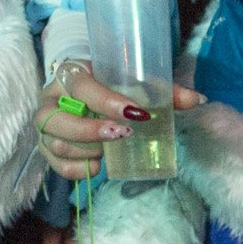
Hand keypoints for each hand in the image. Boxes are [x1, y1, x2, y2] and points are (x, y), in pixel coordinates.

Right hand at [36, 64, 203, 180]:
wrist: (80, 87)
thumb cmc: (108, 83)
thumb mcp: (132, 80)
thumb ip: (162, 90)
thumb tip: (197, 100)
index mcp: (70, 73)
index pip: (81, 86)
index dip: (106, 101)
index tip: (137, 113)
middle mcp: (50, 98)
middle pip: (54, 119)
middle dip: (89, 132)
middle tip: (122, 135)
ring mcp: (45, 124)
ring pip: (55, 143)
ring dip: (86, 150)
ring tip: (109, 149)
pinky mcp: (46, 146)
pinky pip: (57, 165)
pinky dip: (79, 169)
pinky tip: (97, 164)